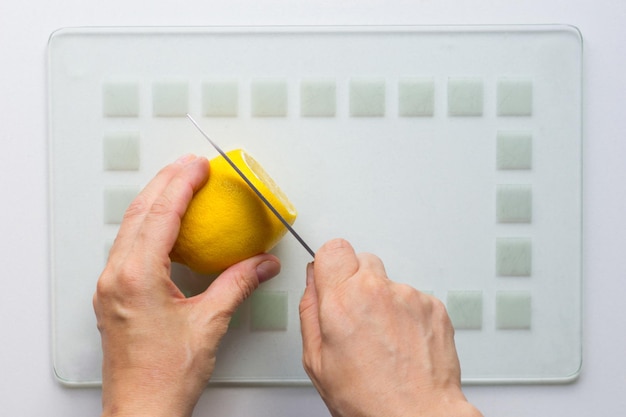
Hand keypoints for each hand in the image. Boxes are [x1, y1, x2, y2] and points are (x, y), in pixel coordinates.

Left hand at [93, 155, 280, 416]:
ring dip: (154, 200)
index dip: (181, 184)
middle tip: (189, 165)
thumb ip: (238, 284)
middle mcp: (117, 277)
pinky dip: (148, 225)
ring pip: (129, 227)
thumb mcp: (210, 324)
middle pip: (139, 213)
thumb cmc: (165, 377)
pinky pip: (128, 245)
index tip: (198, 166)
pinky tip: (164, 225)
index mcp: (137, 278)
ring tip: (177, 184)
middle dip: (165, 182)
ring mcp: (111, 286)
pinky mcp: (113, 295)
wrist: (142, 409)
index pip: (161, 215)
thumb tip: (262, 263)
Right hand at [299, 239, 481, 416]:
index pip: (334, 249)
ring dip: (384, 301)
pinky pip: (414, 298)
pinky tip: (402, 343)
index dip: (330, 264)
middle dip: (356, 282)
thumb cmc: (368, 398)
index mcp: (342, 300)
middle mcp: (377, 291)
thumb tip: (312, 283)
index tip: (331, 278)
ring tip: (383, 339)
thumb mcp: (316, 360)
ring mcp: (409, 297)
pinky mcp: (434, 306)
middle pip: (362, 260)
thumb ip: (310, 310)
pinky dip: (407, 315)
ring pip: (389, 282)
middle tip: (356, 316)